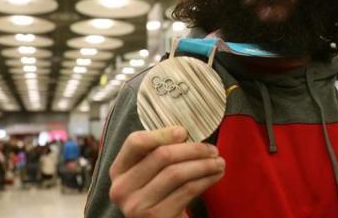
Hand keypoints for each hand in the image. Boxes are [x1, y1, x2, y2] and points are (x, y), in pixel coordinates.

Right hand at [109, 126, 224, 217]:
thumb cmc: (158, 196)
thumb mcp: (148, 174)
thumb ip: (157, 154)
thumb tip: (183, 133)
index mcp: (118, 170)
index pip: (135, 142)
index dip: (162, 133)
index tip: (185, 132)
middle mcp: (122, 189)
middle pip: (161, 156)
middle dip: (193, 150)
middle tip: (213, 149)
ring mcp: (137, 206)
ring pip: (176, 173)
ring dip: (203, 165)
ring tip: (219, 162)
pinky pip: (186, 191)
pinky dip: (205, 180)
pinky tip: (215, 176)